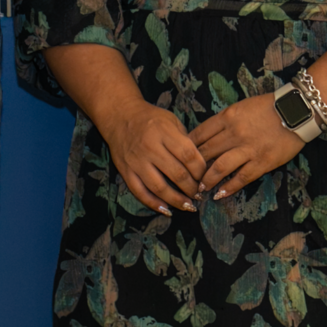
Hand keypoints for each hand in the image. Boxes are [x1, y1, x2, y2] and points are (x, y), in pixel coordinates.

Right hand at [97, 99, 206, 215]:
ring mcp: (137, 161)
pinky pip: (140, 192)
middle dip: (192, 188)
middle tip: (200, 194)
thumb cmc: (151, 118)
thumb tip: (201, 164)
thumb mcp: (171, 120)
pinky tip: (166, 209)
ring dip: (176, 200)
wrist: (120, 116)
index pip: (188, 155)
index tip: (206, 176)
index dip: (200, 170)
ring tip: (188, 206)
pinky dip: (153, 203)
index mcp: (164, 132)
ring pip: (159, 187)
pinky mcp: (126, 171)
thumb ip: (185, 140)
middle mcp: (150, 148)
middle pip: (177, 174)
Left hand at [190, 93, 306, 200]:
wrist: (297, 111)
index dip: (187, 148)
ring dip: (207, 180)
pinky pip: (241, 178)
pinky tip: (220, 194)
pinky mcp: (262, 162)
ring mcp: (248, 149)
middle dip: (193, 167)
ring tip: (200, 189)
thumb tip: (208, 136)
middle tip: (186, 178)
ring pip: (219, 168)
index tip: (181, 157)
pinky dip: (228, 188)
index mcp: (228, 117)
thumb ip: (225, 121)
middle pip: (206, 153)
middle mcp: (234, 133)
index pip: (199, 134)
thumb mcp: (242, 107)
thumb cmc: (269, 107)